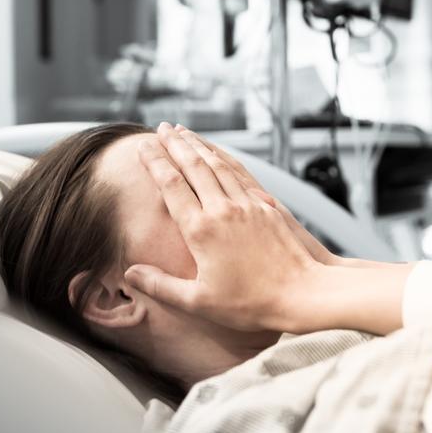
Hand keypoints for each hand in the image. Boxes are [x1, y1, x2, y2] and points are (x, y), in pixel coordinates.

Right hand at [124, 122, 324, 333]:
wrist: (301, 294)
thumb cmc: (249, 304)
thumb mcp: (198, 302)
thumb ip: (161, 285)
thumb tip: (131, 273)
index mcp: (201, 230)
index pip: (171, 185)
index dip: (155, 163)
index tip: (142, 147)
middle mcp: (223, 210)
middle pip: (193, 166)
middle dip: (175, 144)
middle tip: (160, 128)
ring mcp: (247, 205)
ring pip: (218, 165)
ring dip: (199, 145)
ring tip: (184, 132)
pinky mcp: (267, 207)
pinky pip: (241, 174)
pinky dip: (225, 159)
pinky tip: (220, 155)